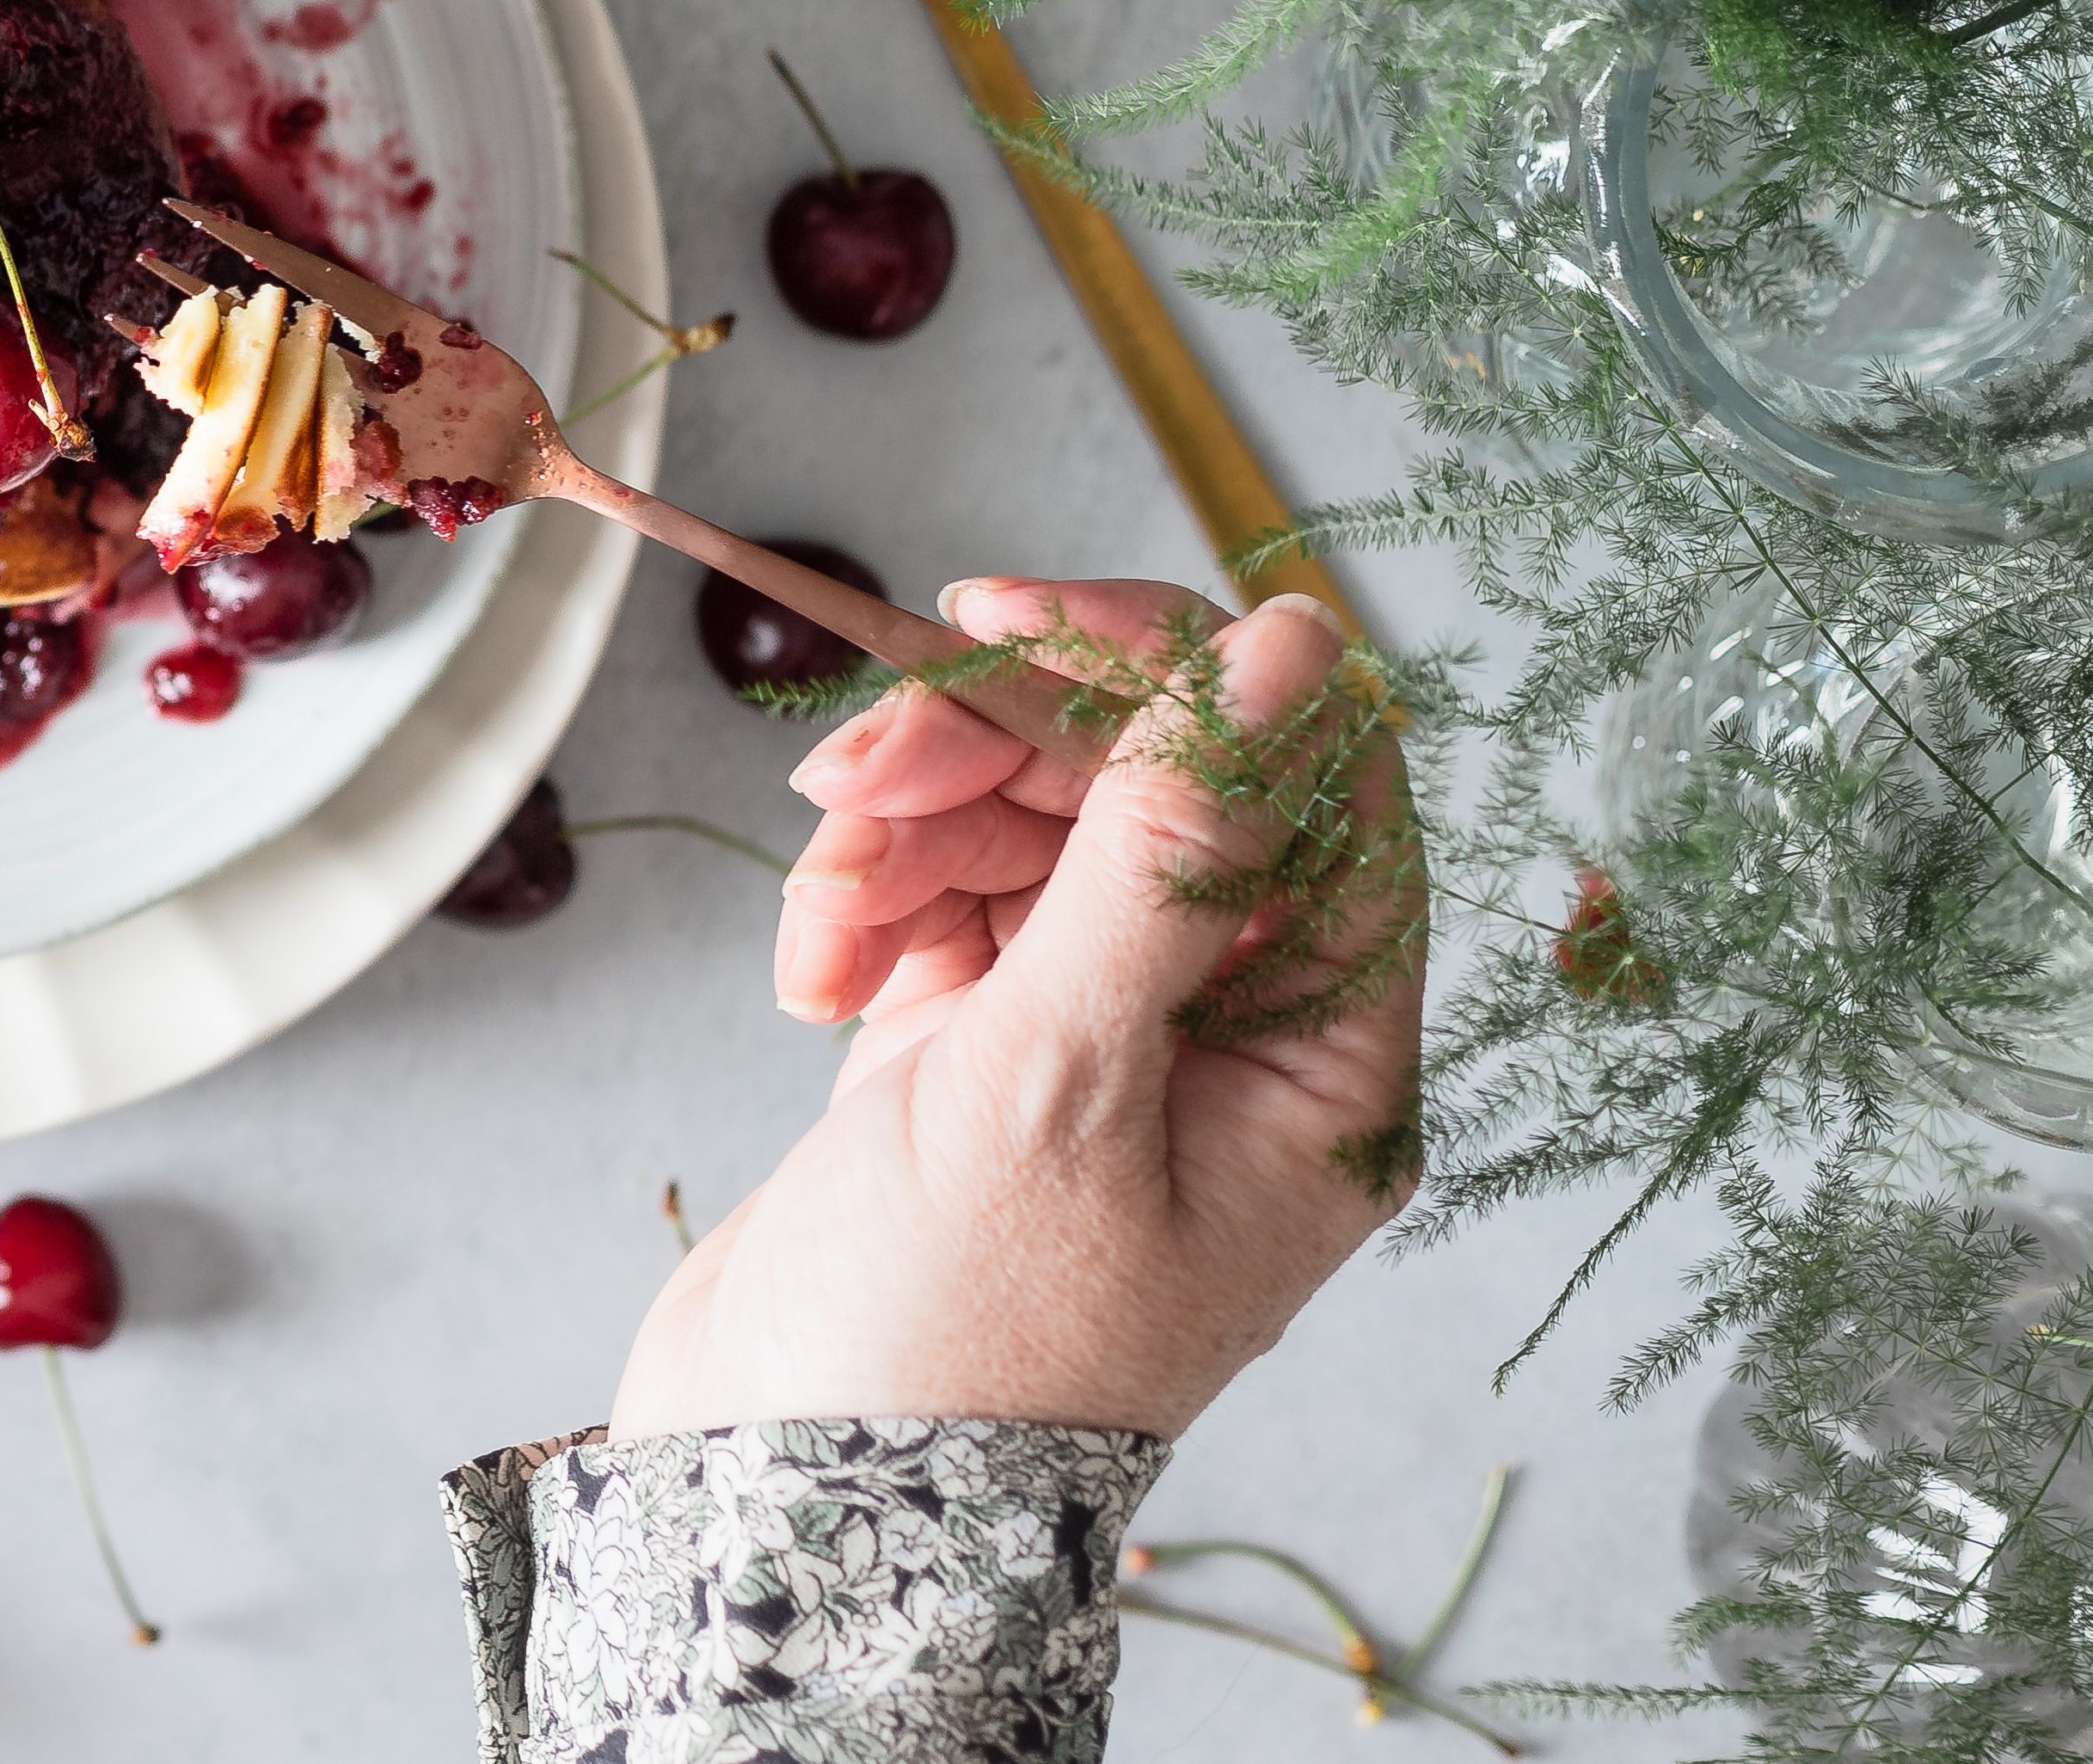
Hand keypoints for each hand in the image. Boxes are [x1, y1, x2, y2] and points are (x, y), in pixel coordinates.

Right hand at [609, 575, 1423, 1443]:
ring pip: (1026, 827)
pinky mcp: (984, 1050)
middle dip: (991, 750)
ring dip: (909, 830)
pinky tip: (816, 977)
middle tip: (863, 764)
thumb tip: (1294, 646)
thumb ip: (1174, 842)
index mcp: (1319, 1057)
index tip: (1010, 617)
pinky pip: (944, 900)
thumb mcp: (1066, 1070)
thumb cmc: (958, 1335)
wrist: (791, 1494)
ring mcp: (1102, 1040)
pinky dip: (866, 904)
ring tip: (828, 906)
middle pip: (1143, 783)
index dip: (1174, 670)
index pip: (1309, 781)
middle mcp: (1229, 1035)